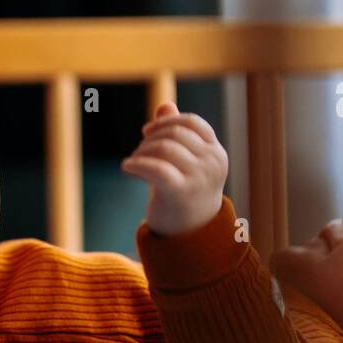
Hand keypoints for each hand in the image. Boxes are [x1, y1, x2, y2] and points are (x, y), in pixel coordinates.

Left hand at [121, 103, 227, 235]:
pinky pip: (155, 167)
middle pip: (175, 133)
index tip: (147, 132)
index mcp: (216, 153)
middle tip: (138, 152)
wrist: (189, 237)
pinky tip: (126, 168)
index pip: (192, 123)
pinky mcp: (181, 192)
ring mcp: (199, 178)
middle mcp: (212, 163)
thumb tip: (165, 105)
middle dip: (150, 139)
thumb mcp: (184, 163)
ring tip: (133, 163)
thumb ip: (177, 134)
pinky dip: (135, 164)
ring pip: (163, 147)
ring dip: (141, 152)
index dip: (167, 121)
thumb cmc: (184, 195)